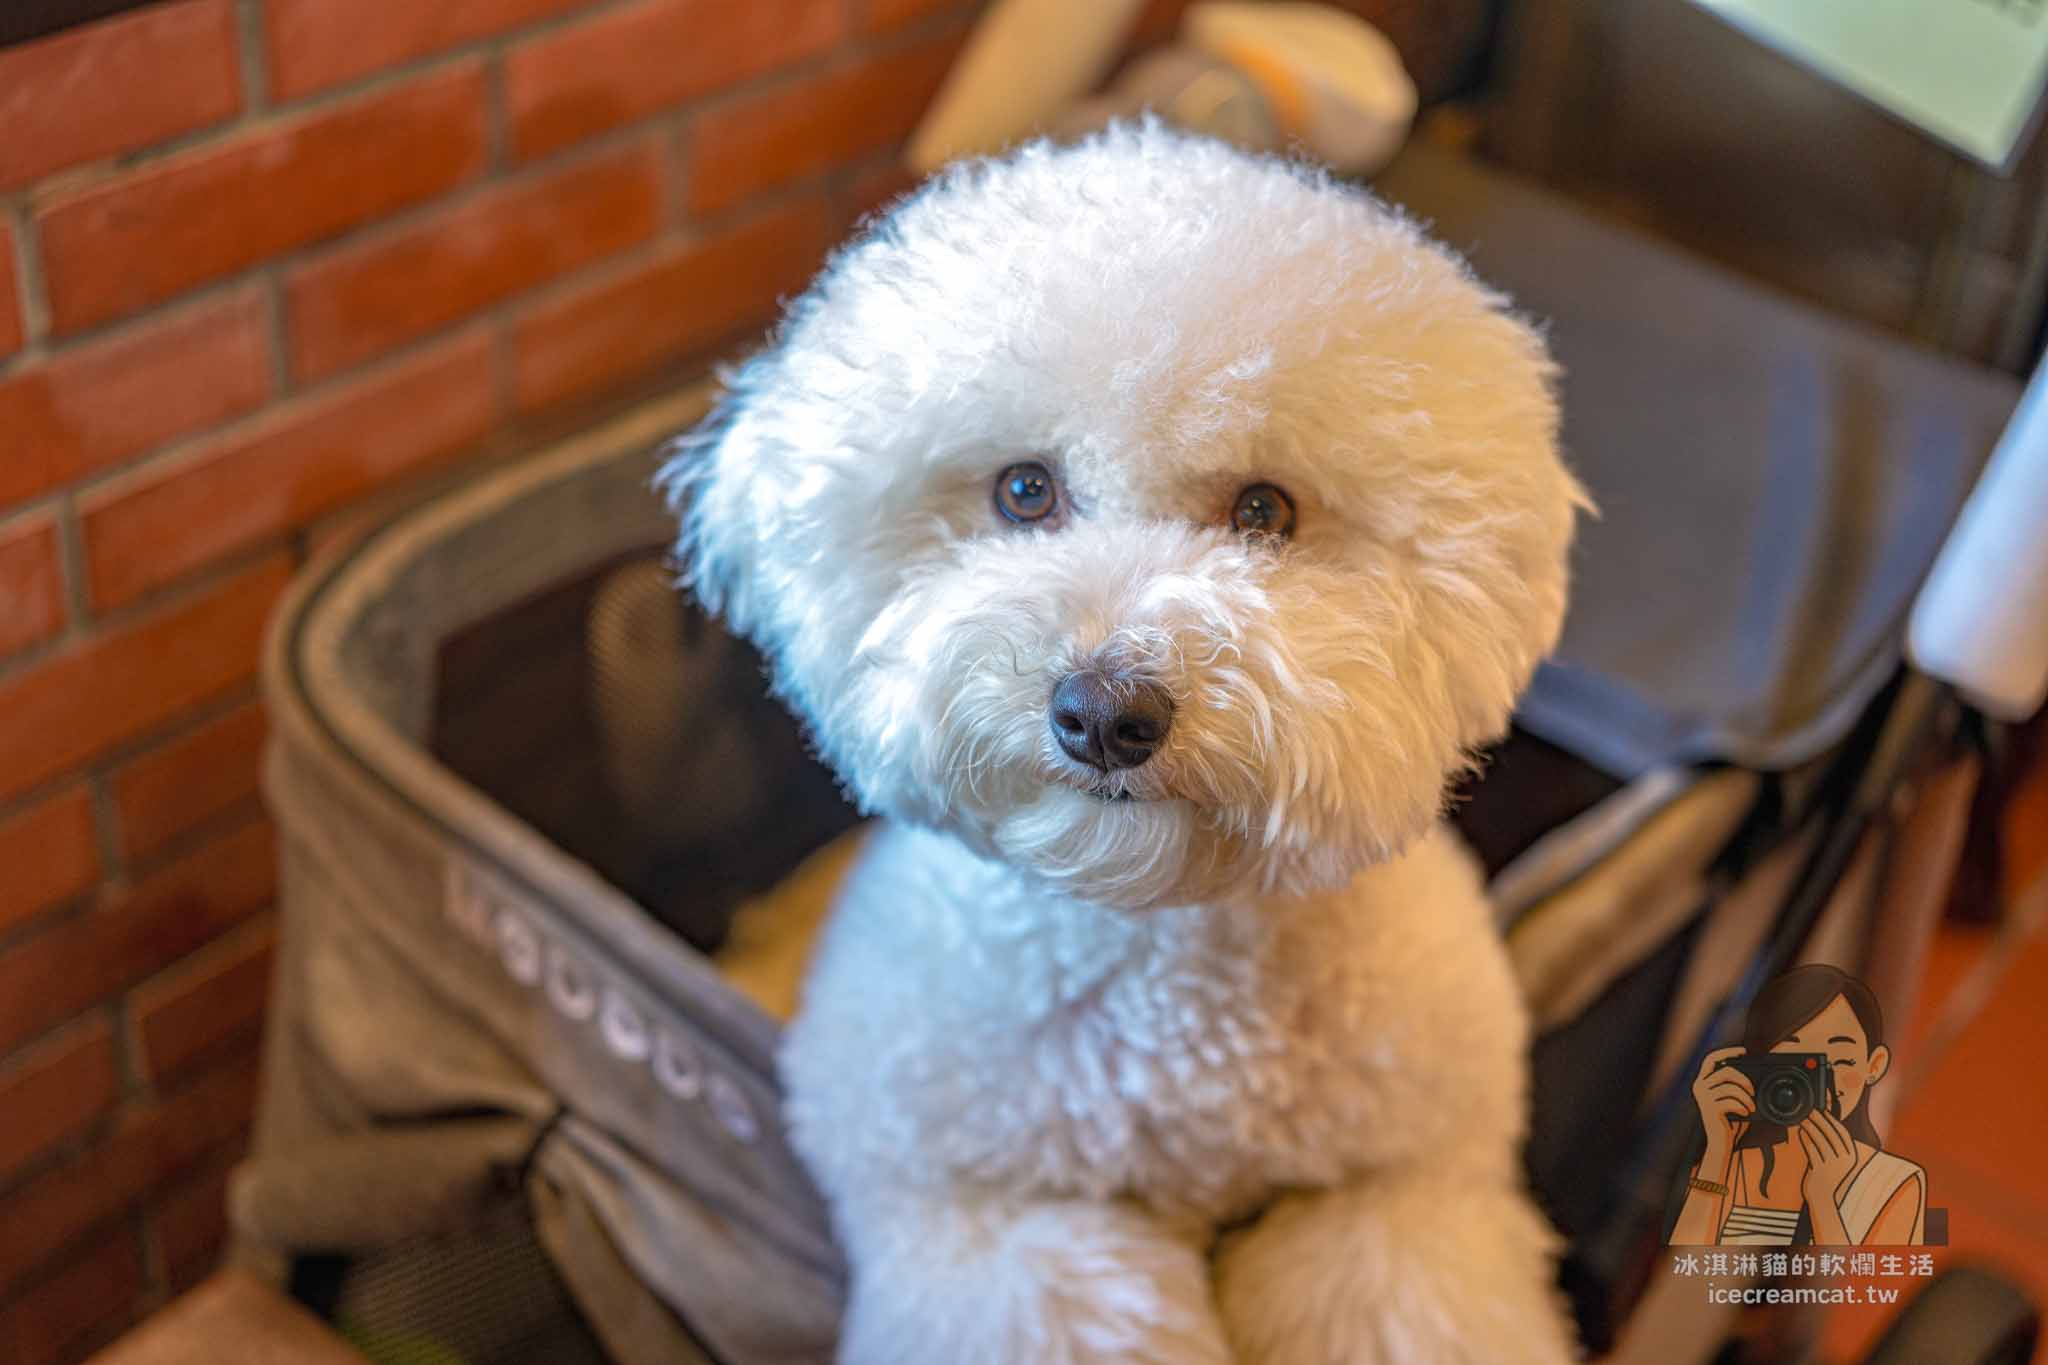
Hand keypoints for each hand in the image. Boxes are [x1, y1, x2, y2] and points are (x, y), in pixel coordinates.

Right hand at [1692, 1046, 1753, 1162]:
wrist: (1721, 1143)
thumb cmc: (1729, 1121)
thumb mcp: (1730, 1100)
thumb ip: (1733, 1086)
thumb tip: (1751, 1076)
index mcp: (1703, 1082)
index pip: (1711, 1059)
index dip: (1727, 1052)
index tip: (1743, 1052)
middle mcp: (1699, 1087)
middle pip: (1725, 1071)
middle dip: (1743, 1079)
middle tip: (1752, 1090)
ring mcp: (1704, 1098)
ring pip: (1730, 1087)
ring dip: (1746, 1097)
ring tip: (1751, 1105)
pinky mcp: (1711, 1109)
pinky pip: (1732, 1101)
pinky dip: (1743, 1106)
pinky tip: (1745, 1112)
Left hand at [1798, 1108, 1858, 1209]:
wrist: (1826, 1200)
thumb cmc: (1830, 1179)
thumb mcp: (1838, 1163)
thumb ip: (1834, 1148)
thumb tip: (1824, 1127)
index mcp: (1851, 1157)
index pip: (1843, 1134)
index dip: (1833, 1121)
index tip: (1824, 1111)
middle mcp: (1844, 1160)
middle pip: (1831, 1134)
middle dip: (1820, 1120)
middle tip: (1811, 1111)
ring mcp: (1832, 1165)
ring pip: (1820, 1140)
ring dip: (1811, 1128)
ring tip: (1804, 1120)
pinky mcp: (1820, 1170)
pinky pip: (1812, 1150)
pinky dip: (1805, 1140)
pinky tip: (1801, 1133)